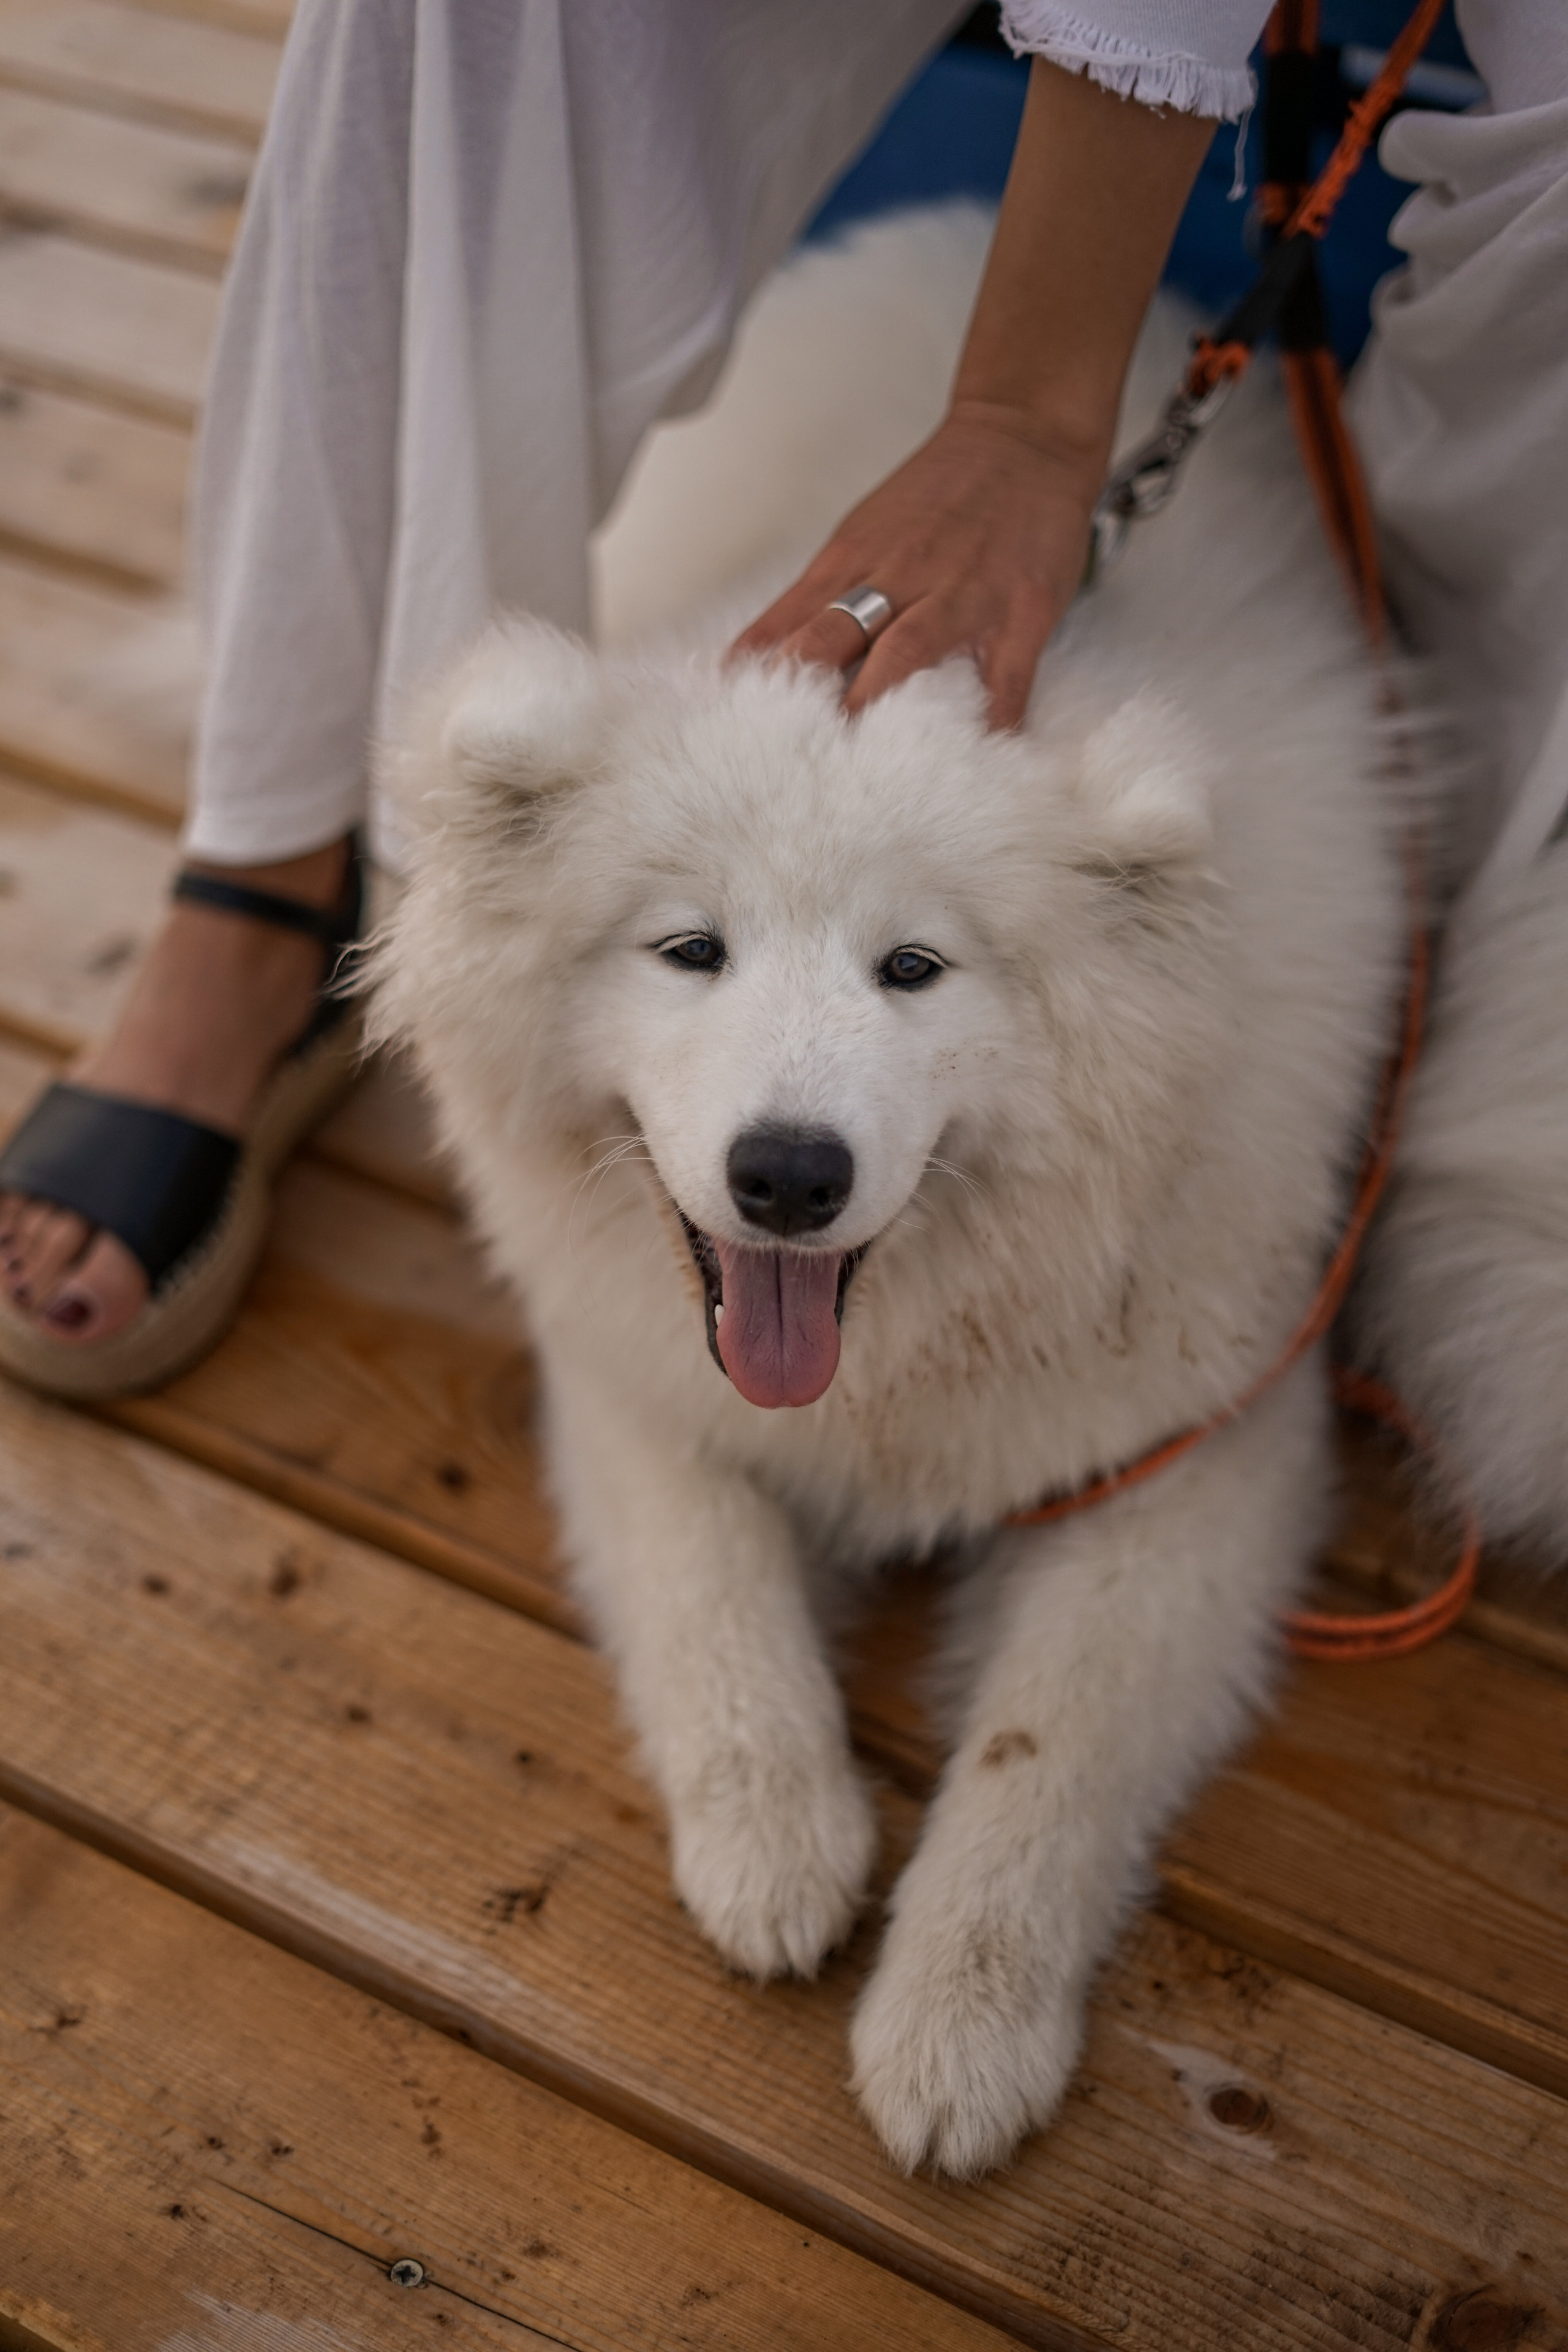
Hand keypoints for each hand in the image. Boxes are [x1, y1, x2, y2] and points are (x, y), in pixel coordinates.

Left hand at [730, 57, 1216, 732]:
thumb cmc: (937, 494)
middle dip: (802, 697)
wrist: (1022, 436)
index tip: (724, 721)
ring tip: (850, 765)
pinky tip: (973, 760)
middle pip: (833, 639)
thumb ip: (817, 598)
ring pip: (904, 657)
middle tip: (777, 756)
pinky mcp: (1019, 613)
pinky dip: (989, 724)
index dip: (755, 674)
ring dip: (874, 708)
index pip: (787, 623)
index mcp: (851, 561)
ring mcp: (960, 597)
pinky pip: (1003, 682)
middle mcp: (898, 579)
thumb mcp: (861, 534)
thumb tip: (759, 658)